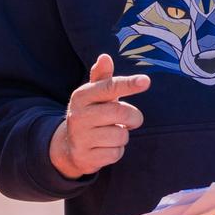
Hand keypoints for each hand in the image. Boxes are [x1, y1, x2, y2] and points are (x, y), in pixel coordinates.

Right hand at [49, 53, 147, 178]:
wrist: (69, 147)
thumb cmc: (91, 114)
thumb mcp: (94, 95)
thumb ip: (102, 77)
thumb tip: (105, 57)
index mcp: (82, 96)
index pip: (109, 87)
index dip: (128, 84)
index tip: (146, 81)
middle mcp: (78, 115)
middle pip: (121, 112)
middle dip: (133, 117)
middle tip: (131, 120)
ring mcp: (81, 137)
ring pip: (120, 136)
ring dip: (123, 136)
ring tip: (112, 133)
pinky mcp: (85, 157)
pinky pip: (115, 154)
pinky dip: (116, 151)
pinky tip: (106, 147)